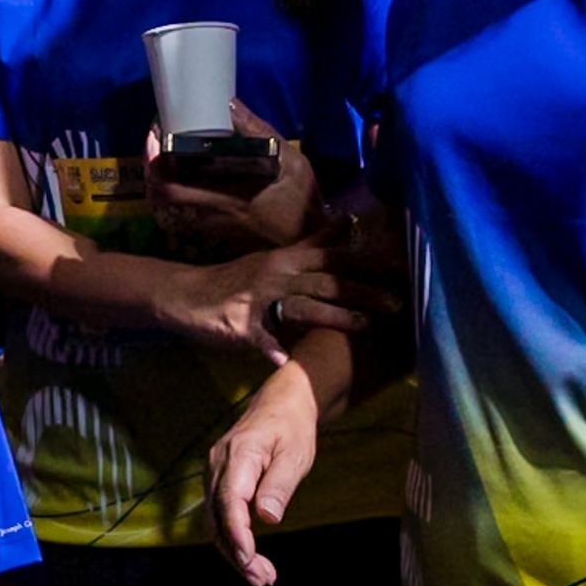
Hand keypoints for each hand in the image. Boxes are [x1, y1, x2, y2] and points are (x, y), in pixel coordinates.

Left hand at [145, 103, 316, 257]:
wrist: (311, 240)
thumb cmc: (303, 200)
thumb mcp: (291, 161)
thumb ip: (260, 133)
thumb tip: (230, 105)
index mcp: (227, 198)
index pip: (173, 186)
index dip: (155, 162)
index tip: (154, 136)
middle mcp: (212, 216)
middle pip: (162, 198)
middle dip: (151, 170)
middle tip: (155, 144)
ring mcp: (212, 229)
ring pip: (169, 210)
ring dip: (161, 185)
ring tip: (163, 160)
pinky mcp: (217, 235)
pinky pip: (184, 218)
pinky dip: (176, 199)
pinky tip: (184, 180)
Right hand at [162, 234, 391, 363]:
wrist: (186, 295)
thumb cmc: (236, 280)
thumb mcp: (274, 258)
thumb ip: (311, 246)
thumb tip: (346, 223)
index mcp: (285, 259)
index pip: (332, 255)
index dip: (366, 261)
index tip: (399, 265)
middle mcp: (276, 274)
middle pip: (326, 280)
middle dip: (363, 291)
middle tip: (397, 301)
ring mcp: (258, 300)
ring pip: (302, 306)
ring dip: (335, 315)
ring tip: (364, 325)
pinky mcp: (240, 326)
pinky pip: (263, 341)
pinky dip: (275, 352)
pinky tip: (290, 362)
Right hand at [206, 359, 326, 585]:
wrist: (280, 403)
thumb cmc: (292, 428)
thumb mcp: (295, 454)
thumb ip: (279, 484)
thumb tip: (267, 517)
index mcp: (239, 454)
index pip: (230, 500)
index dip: (237, 533)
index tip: (249, 560)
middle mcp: (218, 465)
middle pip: (218, 518)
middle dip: (237, 553)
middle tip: (264, 580)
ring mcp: (214, 473)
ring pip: (215, 521)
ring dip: (234, 552)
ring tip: (263, 577)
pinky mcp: (218, 481)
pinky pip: (220, 515)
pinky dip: (233, 539)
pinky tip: (252, 557)